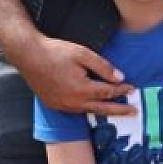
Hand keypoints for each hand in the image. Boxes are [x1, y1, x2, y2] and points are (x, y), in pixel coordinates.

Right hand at [17, 36, 133, 115]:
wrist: (28, 55)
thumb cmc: (55, 52)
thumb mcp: (83, 54)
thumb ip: (103, 67)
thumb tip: (120, 78)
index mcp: (83, 89)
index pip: (108, 92)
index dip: (122, 91)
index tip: (133, 89)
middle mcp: (74, 102)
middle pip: (102, 108)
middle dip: (120, 110)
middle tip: (134, 112)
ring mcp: (63, 105)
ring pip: (88, 111)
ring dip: (103, 110)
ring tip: (116, 110)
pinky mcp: (54, 105)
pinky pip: (75, 109)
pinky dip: (86, 108)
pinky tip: (92, 105)